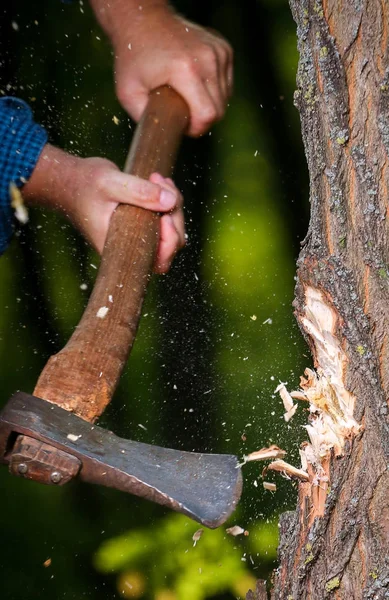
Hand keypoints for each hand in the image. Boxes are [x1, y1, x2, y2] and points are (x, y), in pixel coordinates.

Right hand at [23, 145, 184, 272]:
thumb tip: (171, 201)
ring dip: (172, 204)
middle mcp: (131, 247)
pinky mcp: (140, 225)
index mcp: (121, 249)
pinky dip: (166, 201)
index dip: (171, 240)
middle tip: (160, 183)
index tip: (165, 215)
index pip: (159, 261)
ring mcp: (137, 237)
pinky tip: (157, 182)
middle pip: (171, 244)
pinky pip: (164, 219)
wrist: (68, 181)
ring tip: (156, 179)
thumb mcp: (111, 184)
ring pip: (171, 230)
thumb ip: (140, 192)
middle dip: (174, 213)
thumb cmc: (84, 185)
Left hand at [90, 1, 232, 135]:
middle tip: (183, 114)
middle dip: (202, 119)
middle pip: (220, 110)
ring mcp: (218, 52)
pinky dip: (214, 89)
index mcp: (186, 71)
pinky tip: (196, 82)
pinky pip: (226, 83)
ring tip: (187, 96)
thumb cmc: (133, 57)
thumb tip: (161, 138)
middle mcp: (208, 59)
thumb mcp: (127, 93)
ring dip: (209, 103)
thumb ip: (145, 119)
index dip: (197, 129)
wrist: (143, 19)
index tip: (184, 127)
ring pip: (226, 98)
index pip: (208, 115)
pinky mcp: (224, 49)